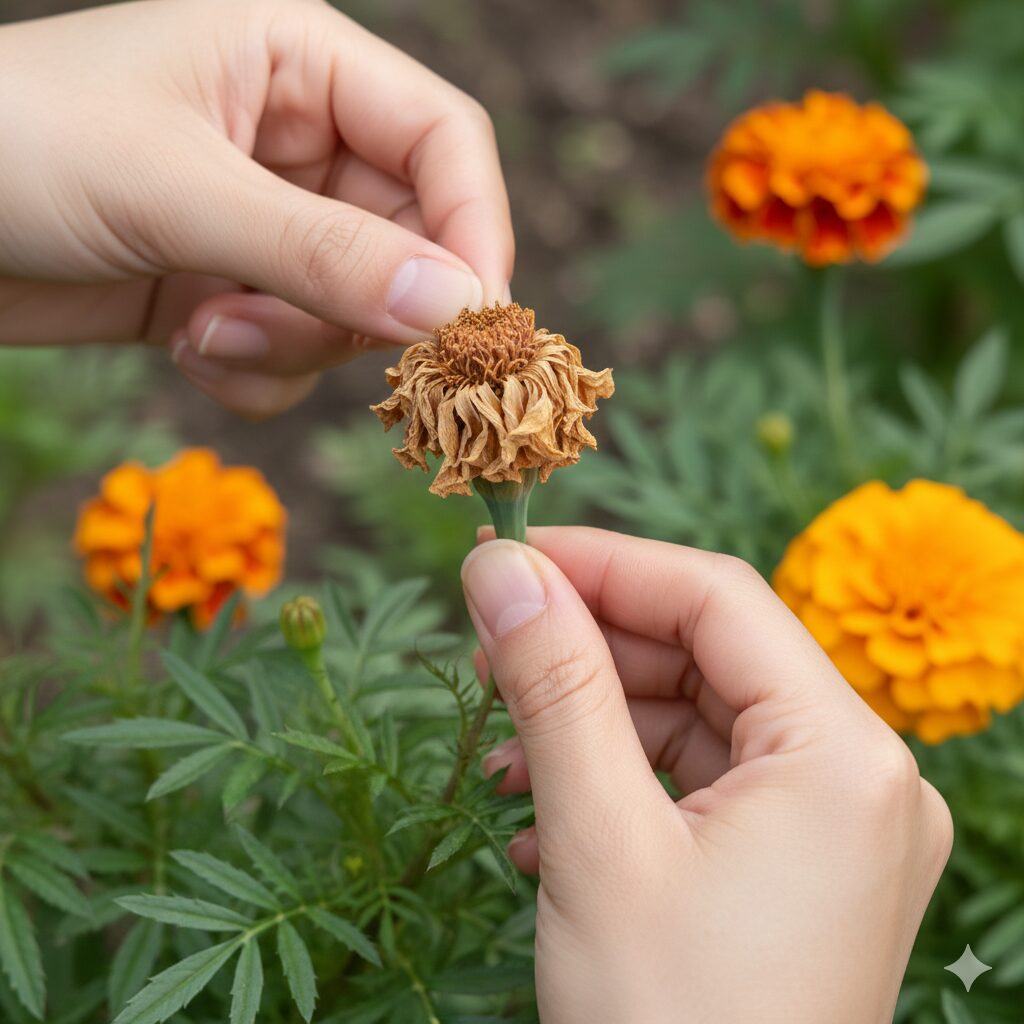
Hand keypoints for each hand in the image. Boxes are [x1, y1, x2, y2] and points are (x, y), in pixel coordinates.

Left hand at [0, 0, 511, 416]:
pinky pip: (297, 353)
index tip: (474, 325)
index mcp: (299, 62)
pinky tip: (188, 348)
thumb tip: (455, 309)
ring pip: (353, 313)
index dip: (473, 231)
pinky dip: (257, 371)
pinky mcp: (234, 291)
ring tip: (208, 332)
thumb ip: (323, 253)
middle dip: (360, 309)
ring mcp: (267, 224)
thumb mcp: (176, 189)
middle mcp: (299, 142)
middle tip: (307, 338)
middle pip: (407, 244)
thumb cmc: (14, 145)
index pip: (442, 143)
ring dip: (293, 344)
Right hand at [461, 528, 952, 1023]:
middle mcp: (860, 781)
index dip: (607, 563)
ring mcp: (832, 829)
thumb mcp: (597, 839)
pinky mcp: (793, 869)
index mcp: (845, 757)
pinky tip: (543, 809)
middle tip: (493, 648)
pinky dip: (620, 776)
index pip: (718, 598)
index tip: (510, 559)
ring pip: (696, 718)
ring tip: (505, 747)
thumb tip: (502, 569)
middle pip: (709, 654)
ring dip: (593, 717)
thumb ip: (554, 685)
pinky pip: (700, 782)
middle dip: (592, 645)